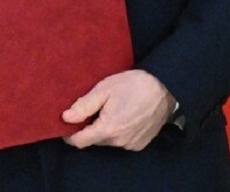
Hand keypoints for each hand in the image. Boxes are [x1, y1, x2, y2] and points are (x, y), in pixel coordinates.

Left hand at [62, 69, 176, 150]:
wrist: (164, 88)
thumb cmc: (132, 85)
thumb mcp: (104, 89)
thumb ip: (84, 106)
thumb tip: (65, 118)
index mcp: (108, 128)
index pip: (80, 141)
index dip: (69, 134)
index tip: (66, 123)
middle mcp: (120, 141)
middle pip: (93, 141)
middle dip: (87, 129)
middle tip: (88, 110)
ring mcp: (131, 144)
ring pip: (107, 141)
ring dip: (102, 130)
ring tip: (106, 111)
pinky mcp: (140, 144)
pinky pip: (120, 141)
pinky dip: (116, 132)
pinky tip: (120, 116)